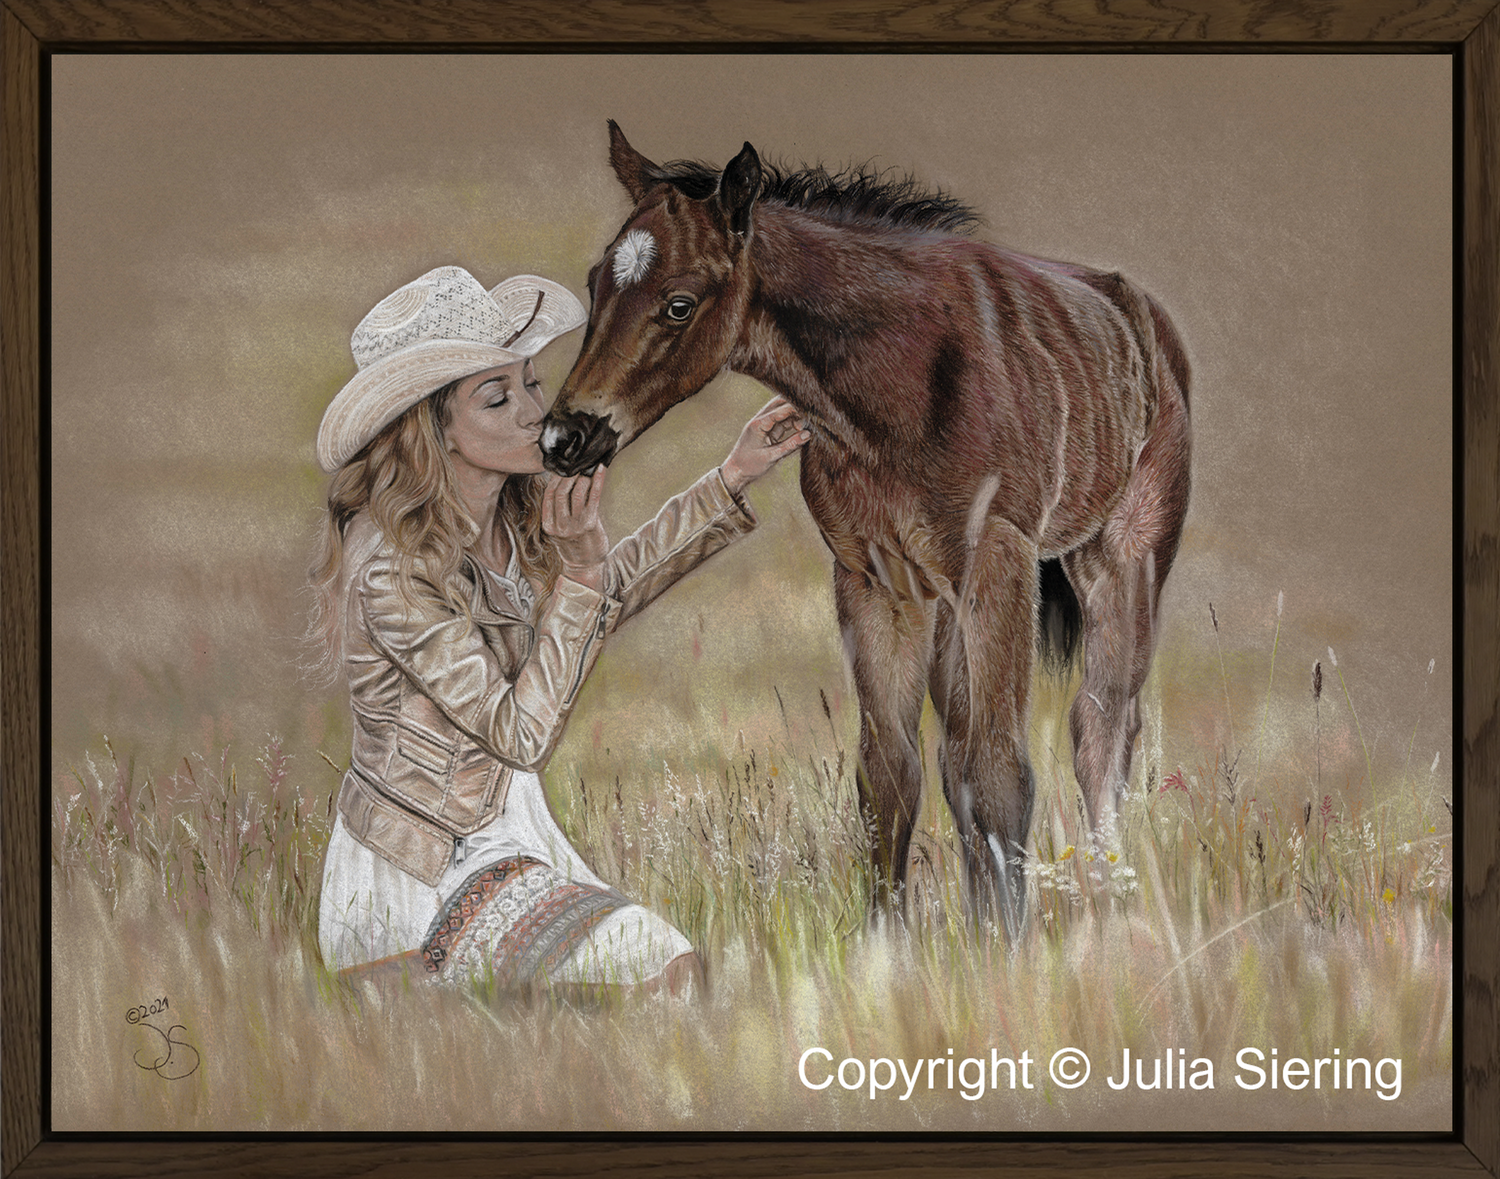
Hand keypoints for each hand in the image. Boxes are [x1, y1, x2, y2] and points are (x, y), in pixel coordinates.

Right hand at [541, 467, 608, 587]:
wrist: (585, 566)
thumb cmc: (574, 544)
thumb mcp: (558, 529)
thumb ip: (557, 510)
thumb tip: (562, 482)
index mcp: (548, 525)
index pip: (548, 495)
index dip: (555, 478)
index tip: (562, 467)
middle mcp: (559, 525)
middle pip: (561, 492)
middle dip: (569, 474)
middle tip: (577, 462)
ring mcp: (574, 526)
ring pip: (577, 493)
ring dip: (583, 476)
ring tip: (588, 464)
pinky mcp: (590, 524)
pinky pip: (594, 497)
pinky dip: (597, 481)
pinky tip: (601, 469)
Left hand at [720, 396, 810, 494]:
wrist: (735, 472)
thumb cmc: (749, 466)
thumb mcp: (771, 457)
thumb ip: (790, 445)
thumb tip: (808, 435)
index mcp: (758, 424)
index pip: (779, 409)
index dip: (796, 409)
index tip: (811, 412)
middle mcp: (760, 420)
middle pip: (779, 404)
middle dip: (795, 407)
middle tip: (810, 417)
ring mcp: (763, 424)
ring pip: (782, 411)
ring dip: (794, 416)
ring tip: (805, 428)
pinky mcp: (767, 430)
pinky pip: (782, 422)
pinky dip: (792, 423)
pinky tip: (801, 429)